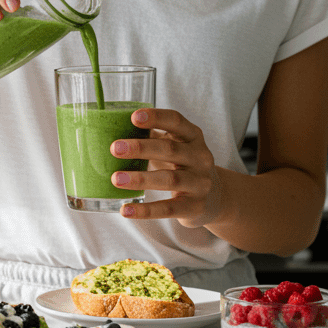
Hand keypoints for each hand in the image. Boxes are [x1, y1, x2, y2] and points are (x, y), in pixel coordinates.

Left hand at [110, 108, 223, 227]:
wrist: (213, 198)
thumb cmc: (183, 166)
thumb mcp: (175, 147)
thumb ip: (152, 137)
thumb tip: (114, 129)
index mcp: (193, 137)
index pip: (176, 121)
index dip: (156, 117)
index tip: (133, 117)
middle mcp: (200, 157)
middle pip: (170, 149)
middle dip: (141, 148)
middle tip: (114, 148)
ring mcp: (200, 183)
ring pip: (170, 179)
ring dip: (141, 179)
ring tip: (116, 179)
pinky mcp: (195, 207)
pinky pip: (168, 208)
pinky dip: (146, 210)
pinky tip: (126, 210)